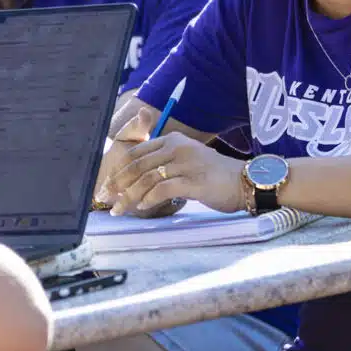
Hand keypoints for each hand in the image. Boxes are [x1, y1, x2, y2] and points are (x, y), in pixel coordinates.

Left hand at [104, 134, 247, 214]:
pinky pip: (164, 189)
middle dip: (117, 184)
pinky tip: (143, 207)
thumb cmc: (214, 176)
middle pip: (137, 166)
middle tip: (105, 200)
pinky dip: (149, 199)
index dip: (117, 171)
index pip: (136, 153)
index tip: (106, 187)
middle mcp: (178, 148)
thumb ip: (163, 164)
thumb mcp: (186, 161)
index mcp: (172, 140)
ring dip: (129, 196)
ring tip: (119, 210)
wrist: (246, 181)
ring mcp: (187, 163)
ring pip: (146, 179)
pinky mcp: (195, 181)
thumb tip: (136, 182)